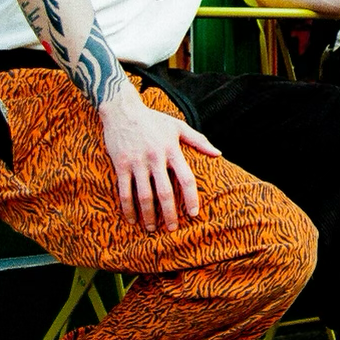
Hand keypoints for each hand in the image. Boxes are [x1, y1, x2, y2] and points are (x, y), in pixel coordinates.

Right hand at [100, 89, 219, 231]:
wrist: (122, 110)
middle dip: (169, 213)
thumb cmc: (154, 120)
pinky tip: (131, 219)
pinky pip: (124, 191)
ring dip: (148, 215)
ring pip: (143, 195)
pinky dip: (128, 208)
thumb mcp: (178, 126)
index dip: (191, 198)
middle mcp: (155, 158)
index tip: (194, 214)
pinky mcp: (120, 165)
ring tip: (152, 229)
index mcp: (172, 150)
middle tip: (173, 228)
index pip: (186, 178)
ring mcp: (137, 162)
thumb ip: (199, 141)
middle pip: (164, 192)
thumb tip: (218, 154)